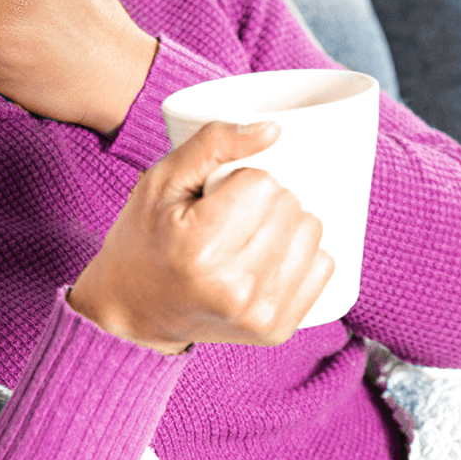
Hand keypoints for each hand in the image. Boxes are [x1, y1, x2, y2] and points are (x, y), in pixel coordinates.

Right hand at [68, 121, 334, 354]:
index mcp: (200, 250)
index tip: (216, 198)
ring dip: (287, 224)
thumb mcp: (163, 180)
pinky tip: (267, 258)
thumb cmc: (146, 238)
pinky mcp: (278, 330)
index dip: (242, 180)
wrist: (135, 309)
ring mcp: (260, 315)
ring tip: (248, 237)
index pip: (263, 183)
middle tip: (230, 218)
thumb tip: (275, 129)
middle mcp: (234, 288)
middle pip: (290, 206)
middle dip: (266, 200)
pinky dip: (301, 253)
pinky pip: (324, 265)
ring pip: (312, 231)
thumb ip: (214, 143)